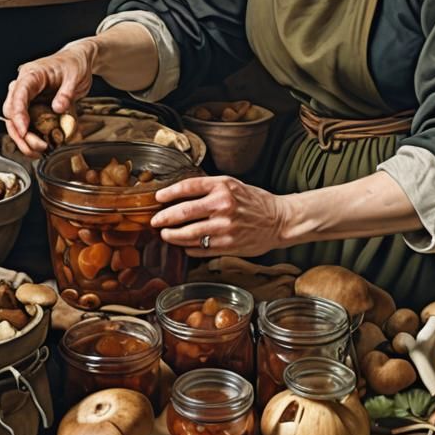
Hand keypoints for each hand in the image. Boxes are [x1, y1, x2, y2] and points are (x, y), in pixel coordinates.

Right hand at [1, 40, 96, 155]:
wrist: (78, 60)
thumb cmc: (74, 63)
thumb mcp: (75, 76)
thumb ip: (66, 92)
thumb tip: (58, 107)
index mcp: (31, 74)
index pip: (18, 94)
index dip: (18, 114)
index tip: (23, 130)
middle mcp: (24, 85)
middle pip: (11, 111)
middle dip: (20, 133)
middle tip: (37, 146)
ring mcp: (27, 97)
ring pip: (15, 121)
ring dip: (23, 139)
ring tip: (37, 151)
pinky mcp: (33, 106)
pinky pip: (26, 123)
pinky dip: (30, 137)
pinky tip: (39, 147)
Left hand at [150, 175, 289, 257]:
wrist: (279, 220)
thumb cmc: (253, 201)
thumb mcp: (232, 185)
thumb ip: (208, 188)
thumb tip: (178, 194)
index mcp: (222, 187)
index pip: (187, 187)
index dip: (168, 193)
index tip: (158, 198)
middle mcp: (223, 205)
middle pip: (183, 212)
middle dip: (164, 218)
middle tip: (155, 221)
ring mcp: (225, 227)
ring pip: (188, 234)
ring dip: (172, 236)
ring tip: (166, 235)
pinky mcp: (228, 245)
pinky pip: (200, 249)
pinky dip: (188, 248)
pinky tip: (184, 246)